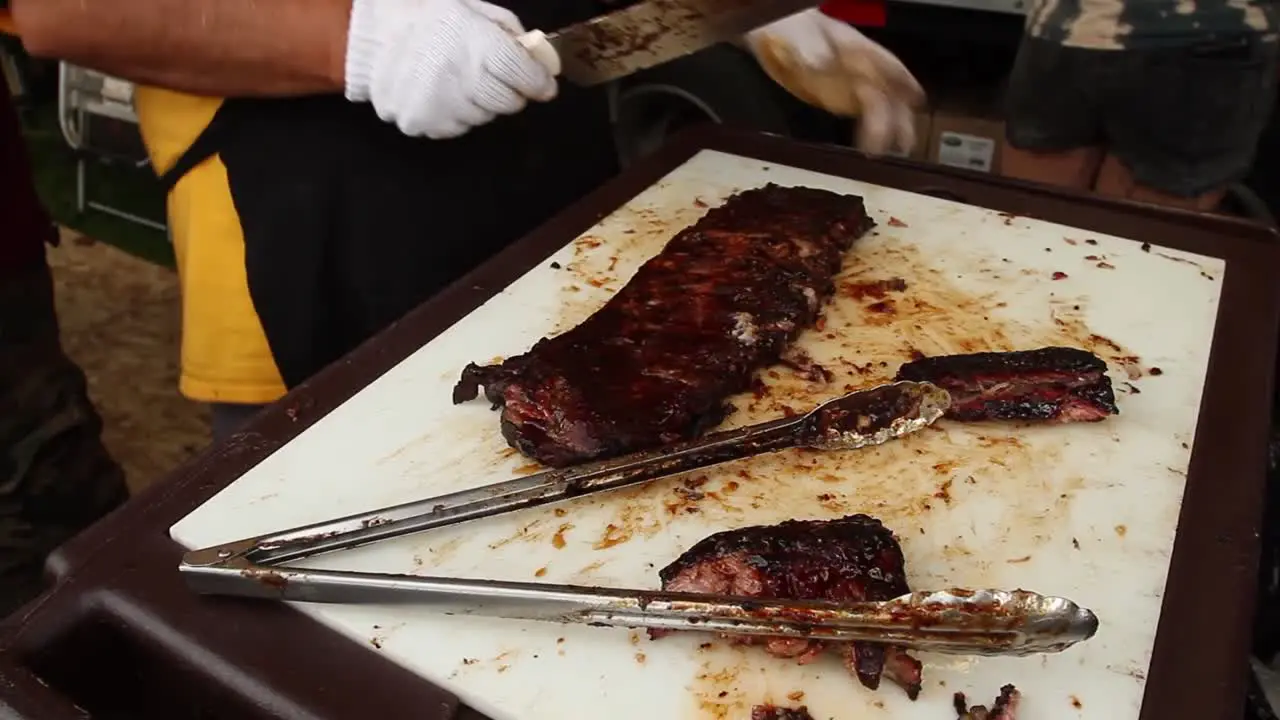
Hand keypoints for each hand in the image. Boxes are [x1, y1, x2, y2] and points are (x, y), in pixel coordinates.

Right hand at [344, 0, 557, 138]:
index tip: (542, 84)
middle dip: (509, 92)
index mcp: (478, 44)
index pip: (525, 76)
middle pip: (509, 103)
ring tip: (457, 80)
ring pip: (483, 116)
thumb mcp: (470, 8)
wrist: (370, 38)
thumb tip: (536, 56)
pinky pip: (455, 126)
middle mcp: (463, 79)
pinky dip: (454, 113)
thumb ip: (506, 30)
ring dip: (479, 102)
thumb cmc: (426, 18)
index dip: (539, 83)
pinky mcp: (424, 124)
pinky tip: (439, 92)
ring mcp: (442, 106)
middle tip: (494, 78)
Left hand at [746, 9, 924, 154]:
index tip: (917, 97)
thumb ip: (810, 48)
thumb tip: (820, 62)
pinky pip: (862, 116)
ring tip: (896, 151)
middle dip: (898, 116)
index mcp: (855, 49)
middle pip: (887, 92)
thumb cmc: (789, 28)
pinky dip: (870, 132)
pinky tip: (872, 147)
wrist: (772, 36)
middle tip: (904, 142)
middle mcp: (860, 69)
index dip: (902, 80)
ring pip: (878, 108)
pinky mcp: (837, 99)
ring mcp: (850, 85)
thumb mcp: (797, 34)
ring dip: (888, 128)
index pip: (884, 64)